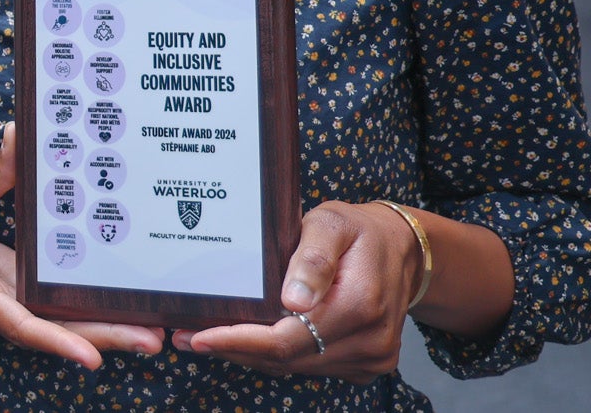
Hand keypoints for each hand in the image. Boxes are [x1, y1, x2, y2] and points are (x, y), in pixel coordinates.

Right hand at [0, 123, 161, 368]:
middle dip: (106, 338)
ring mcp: (17, 306)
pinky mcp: (28, 298)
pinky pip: (64, 313)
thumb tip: (19, 133)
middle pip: (58, 333)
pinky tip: (129, 309)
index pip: (21, 324)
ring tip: (156, 329)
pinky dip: (96, 314)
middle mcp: (1, 308)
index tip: (92, 359)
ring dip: (110, 330)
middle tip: (154, 338)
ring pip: (66, 328)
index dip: (56, 342)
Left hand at [171, 200, 422, 383]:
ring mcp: (371, 357)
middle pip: (289, 359)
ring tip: (209, 338)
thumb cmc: (358, 231)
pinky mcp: (367, 364)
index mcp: (360, 305)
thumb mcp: (331, 224)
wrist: (401, 250)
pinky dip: (279, 356)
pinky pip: (311, 365)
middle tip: (189, 337)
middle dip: (236, 349)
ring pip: (297, 367)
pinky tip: (249, 340)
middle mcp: (370, 340)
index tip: (201, 336)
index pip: (289, 338)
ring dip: (253, 355)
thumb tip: (294, 300)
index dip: (242, 341)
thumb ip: (312, 259)